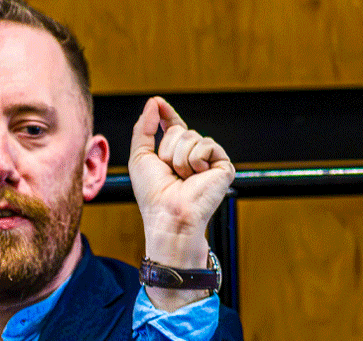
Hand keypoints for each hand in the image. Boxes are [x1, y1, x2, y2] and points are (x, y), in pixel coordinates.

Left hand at [129, 97, 234, 306]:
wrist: (168, 215)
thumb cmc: (153, 194)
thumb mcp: (140, 158)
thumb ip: (144, 129)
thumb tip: (154, 102)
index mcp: (174, 154)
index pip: (173, 126)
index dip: (167, 114)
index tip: (158, 102)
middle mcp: (193, 156)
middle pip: (180, 130)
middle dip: (168, 149)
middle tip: (169, 172)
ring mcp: (209, 160)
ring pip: (192, 136)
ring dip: (179, 158)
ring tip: (182, 178)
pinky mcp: (223, 166)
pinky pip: (207, 144)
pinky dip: (196, 160)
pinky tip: (197, 177)